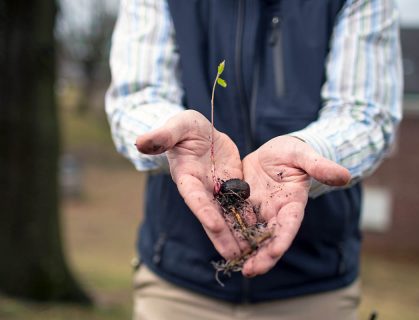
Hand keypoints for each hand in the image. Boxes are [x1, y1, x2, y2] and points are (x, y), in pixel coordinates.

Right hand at [135, 110, 242, 258]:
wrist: (200, 132)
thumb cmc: (185, 128)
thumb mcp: (178, 125)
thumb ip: (163, 135)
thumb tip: (139, 142)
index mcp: (186, 177)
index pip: (194, 197)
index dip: (203, 210)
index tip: (214, 225)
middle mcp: (201, 189)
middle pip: (212, 215)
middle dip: (222, 235)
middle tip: (235, 255)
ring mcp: (217, 190)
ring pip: (226, 215)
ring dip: (236, 234)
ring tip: (249, 254)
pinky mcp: (231, 186)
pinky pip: (239, 205)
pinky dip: (247, 219)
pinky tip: (260, 234)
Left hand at [241, 136, 350, 276]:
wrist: (274, 150)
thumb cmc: (294, 152)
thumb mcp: (304, 156)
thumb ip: (320, 167)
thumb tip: (345, 175)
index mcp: (292, 203)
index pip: (289, 225)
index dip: (283, 239)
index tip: (274, 252)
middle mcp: (275, 212)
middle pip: (270, 237)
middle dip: (262, 256)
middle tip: (250, 271)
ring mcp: (259, 210)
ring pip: (251, 233)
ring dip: (244, 250)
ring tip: (234, 263)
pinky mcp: (243, 204)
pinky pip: (235, 219)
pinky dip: (230, 232)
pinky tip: (220, 242)